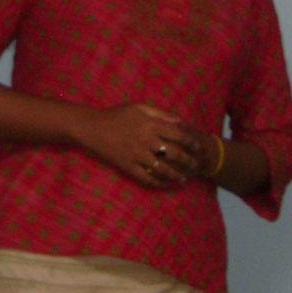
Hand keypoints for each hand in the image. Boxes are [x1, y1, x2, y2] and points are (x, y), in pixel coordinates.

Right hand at [77, 103, 201, 188]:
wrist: (93, 128)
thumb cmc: (117, 115)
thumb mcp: (138, 107)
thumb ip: (160, 113)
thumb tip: (180, 120)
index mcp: (150, 124)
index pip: (177, 134)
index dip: (190, 142)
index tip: (198, 147)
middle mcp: (145, 141)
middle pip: (173, 153)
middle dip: (188, 161)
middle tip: (196, 166)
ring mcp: (136, 155)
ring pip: (162, 169)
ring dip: (176, 175)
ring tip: (184, 180)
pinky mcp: (128, 167)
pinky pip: (146, 178)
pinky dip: (158, 183)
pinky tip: (166, 185)